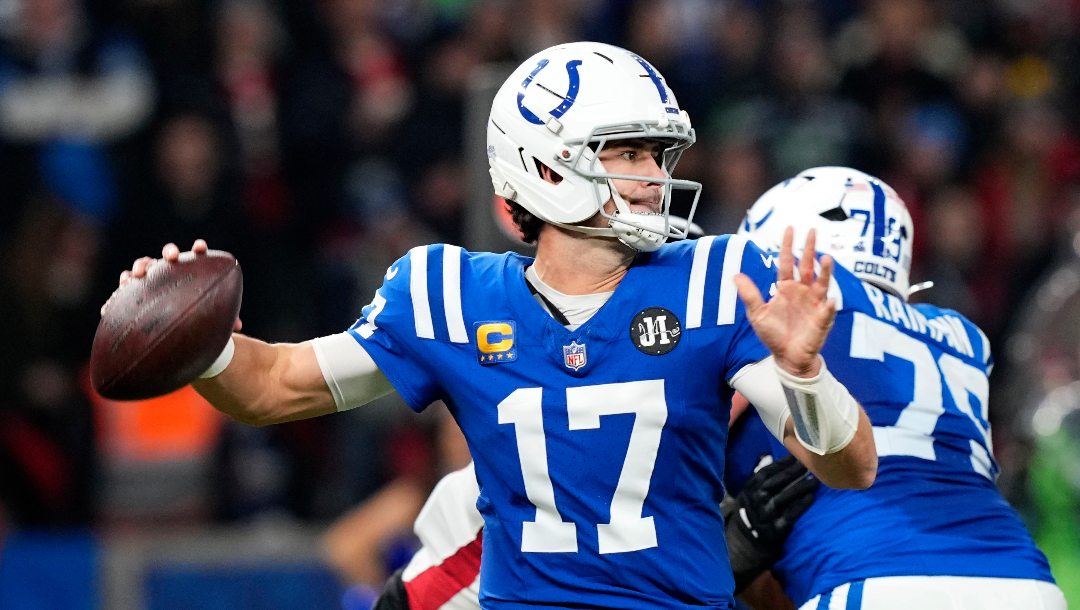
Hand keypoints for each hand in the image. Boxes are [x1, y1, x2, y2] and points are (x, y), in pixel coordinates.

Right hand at [103, 239, 241, 331]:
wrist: (178, 327)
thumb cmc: (199, 317)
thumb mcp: (211, 317)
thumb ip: (225, 318)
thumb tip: (238, 327)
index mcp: (191, 272)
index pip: (196, 256)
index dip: (198, 249)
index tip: (200, 247)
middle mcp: (171, 271)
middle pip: (168, 255)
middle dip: (169, 252)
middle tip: (171, 258)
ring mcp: (152, 278)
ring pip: (145, 265)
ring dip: (141, 266)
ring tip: (138, 274)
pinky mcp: (136, 291)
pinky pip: (126, 286)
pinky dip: (122, 288)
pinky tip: (118, 295)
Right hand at [724, 455, 817, 592]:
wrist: (745, 542)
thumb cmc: (751, 511)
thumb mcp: (748, 492)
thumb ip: (758, 475)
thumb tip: (766, 455)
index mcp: (750, 489)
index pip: (765, 472)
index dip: (781, 463)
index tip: (795, 455)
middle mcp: (756, 500)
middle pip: (776, 483)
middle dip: (792, 472)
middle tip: (808, 463)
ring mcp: (766, 515)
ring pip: (784, 498)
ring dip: (800, 487)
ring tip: (814, 479)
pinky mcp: (776, 529)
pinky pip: (790, 516)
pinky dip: (800, 506)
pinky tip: (811, 497)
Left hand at [735, 227, 835, 376]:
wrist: (787, 357)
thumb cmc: (774, 335)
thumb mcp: (757, 314)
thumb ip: (750, 295)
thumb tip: (735, 275)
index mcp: (786, 288)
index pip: (787, 262)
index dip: (787, 246)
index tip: (789, 229)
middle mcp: (802, 291)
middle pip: (806, 265)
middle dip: (809, 249)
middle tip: (812, 231)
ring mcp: (814, 303)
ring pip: (821, 283)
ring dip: (825, 271)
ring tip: (826, 259)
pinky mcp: (822, 318)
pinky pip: (827, 311)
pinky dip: (829, 306)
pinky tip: (830, 301)